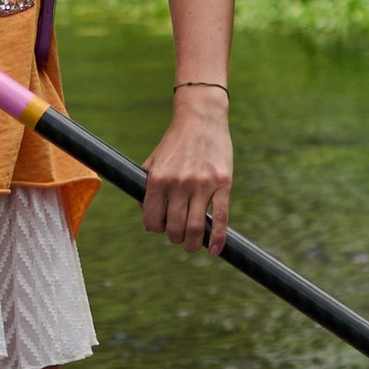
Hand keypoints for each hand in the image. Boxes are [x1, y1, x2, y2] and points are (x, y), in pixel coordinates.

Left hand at [143, 86, 230, 252]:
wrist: (201, 118)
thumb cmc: (175, 143)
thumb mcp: (153, 162)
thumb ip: (146, 189)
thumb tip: (148, 219)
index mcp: (158, 179)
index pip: (152, 221)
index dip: (156, 228)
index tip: (162, 227)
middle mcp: (178, 183)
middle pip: (174, 228)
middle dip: (175, 238)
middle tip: (178, 236)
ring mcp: (202, 184)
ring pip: (195, 229)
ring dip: (192, 244)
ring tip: (192, 243)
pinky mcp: (222, 184)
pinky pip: (221, 218)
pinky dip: (217, 239)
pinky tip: (214, 250)